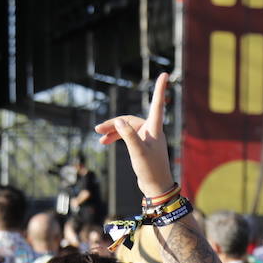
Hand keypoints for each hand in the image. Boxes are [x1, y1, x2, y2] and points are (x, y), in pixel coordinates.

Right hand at [95, 74, 175, 198]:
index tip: (165, 74)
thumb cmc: (150, 170)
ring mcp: (147, 138)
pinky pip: (128, 136)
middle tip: (97, 130)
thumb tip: (118, 122)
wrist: (156, 188)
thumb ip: (128, 136)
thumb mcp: (137, 153)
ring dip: (113, 131)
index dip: (160, 89)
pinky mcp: (142, 146)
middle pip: (130, 119)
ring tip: (99, 137)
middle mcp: (152, 131)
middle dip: (114, 123)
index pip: (157, 105)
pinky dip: (117, 137)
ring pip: (127, 128)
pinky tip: (105, 142)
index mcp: (155, 129)